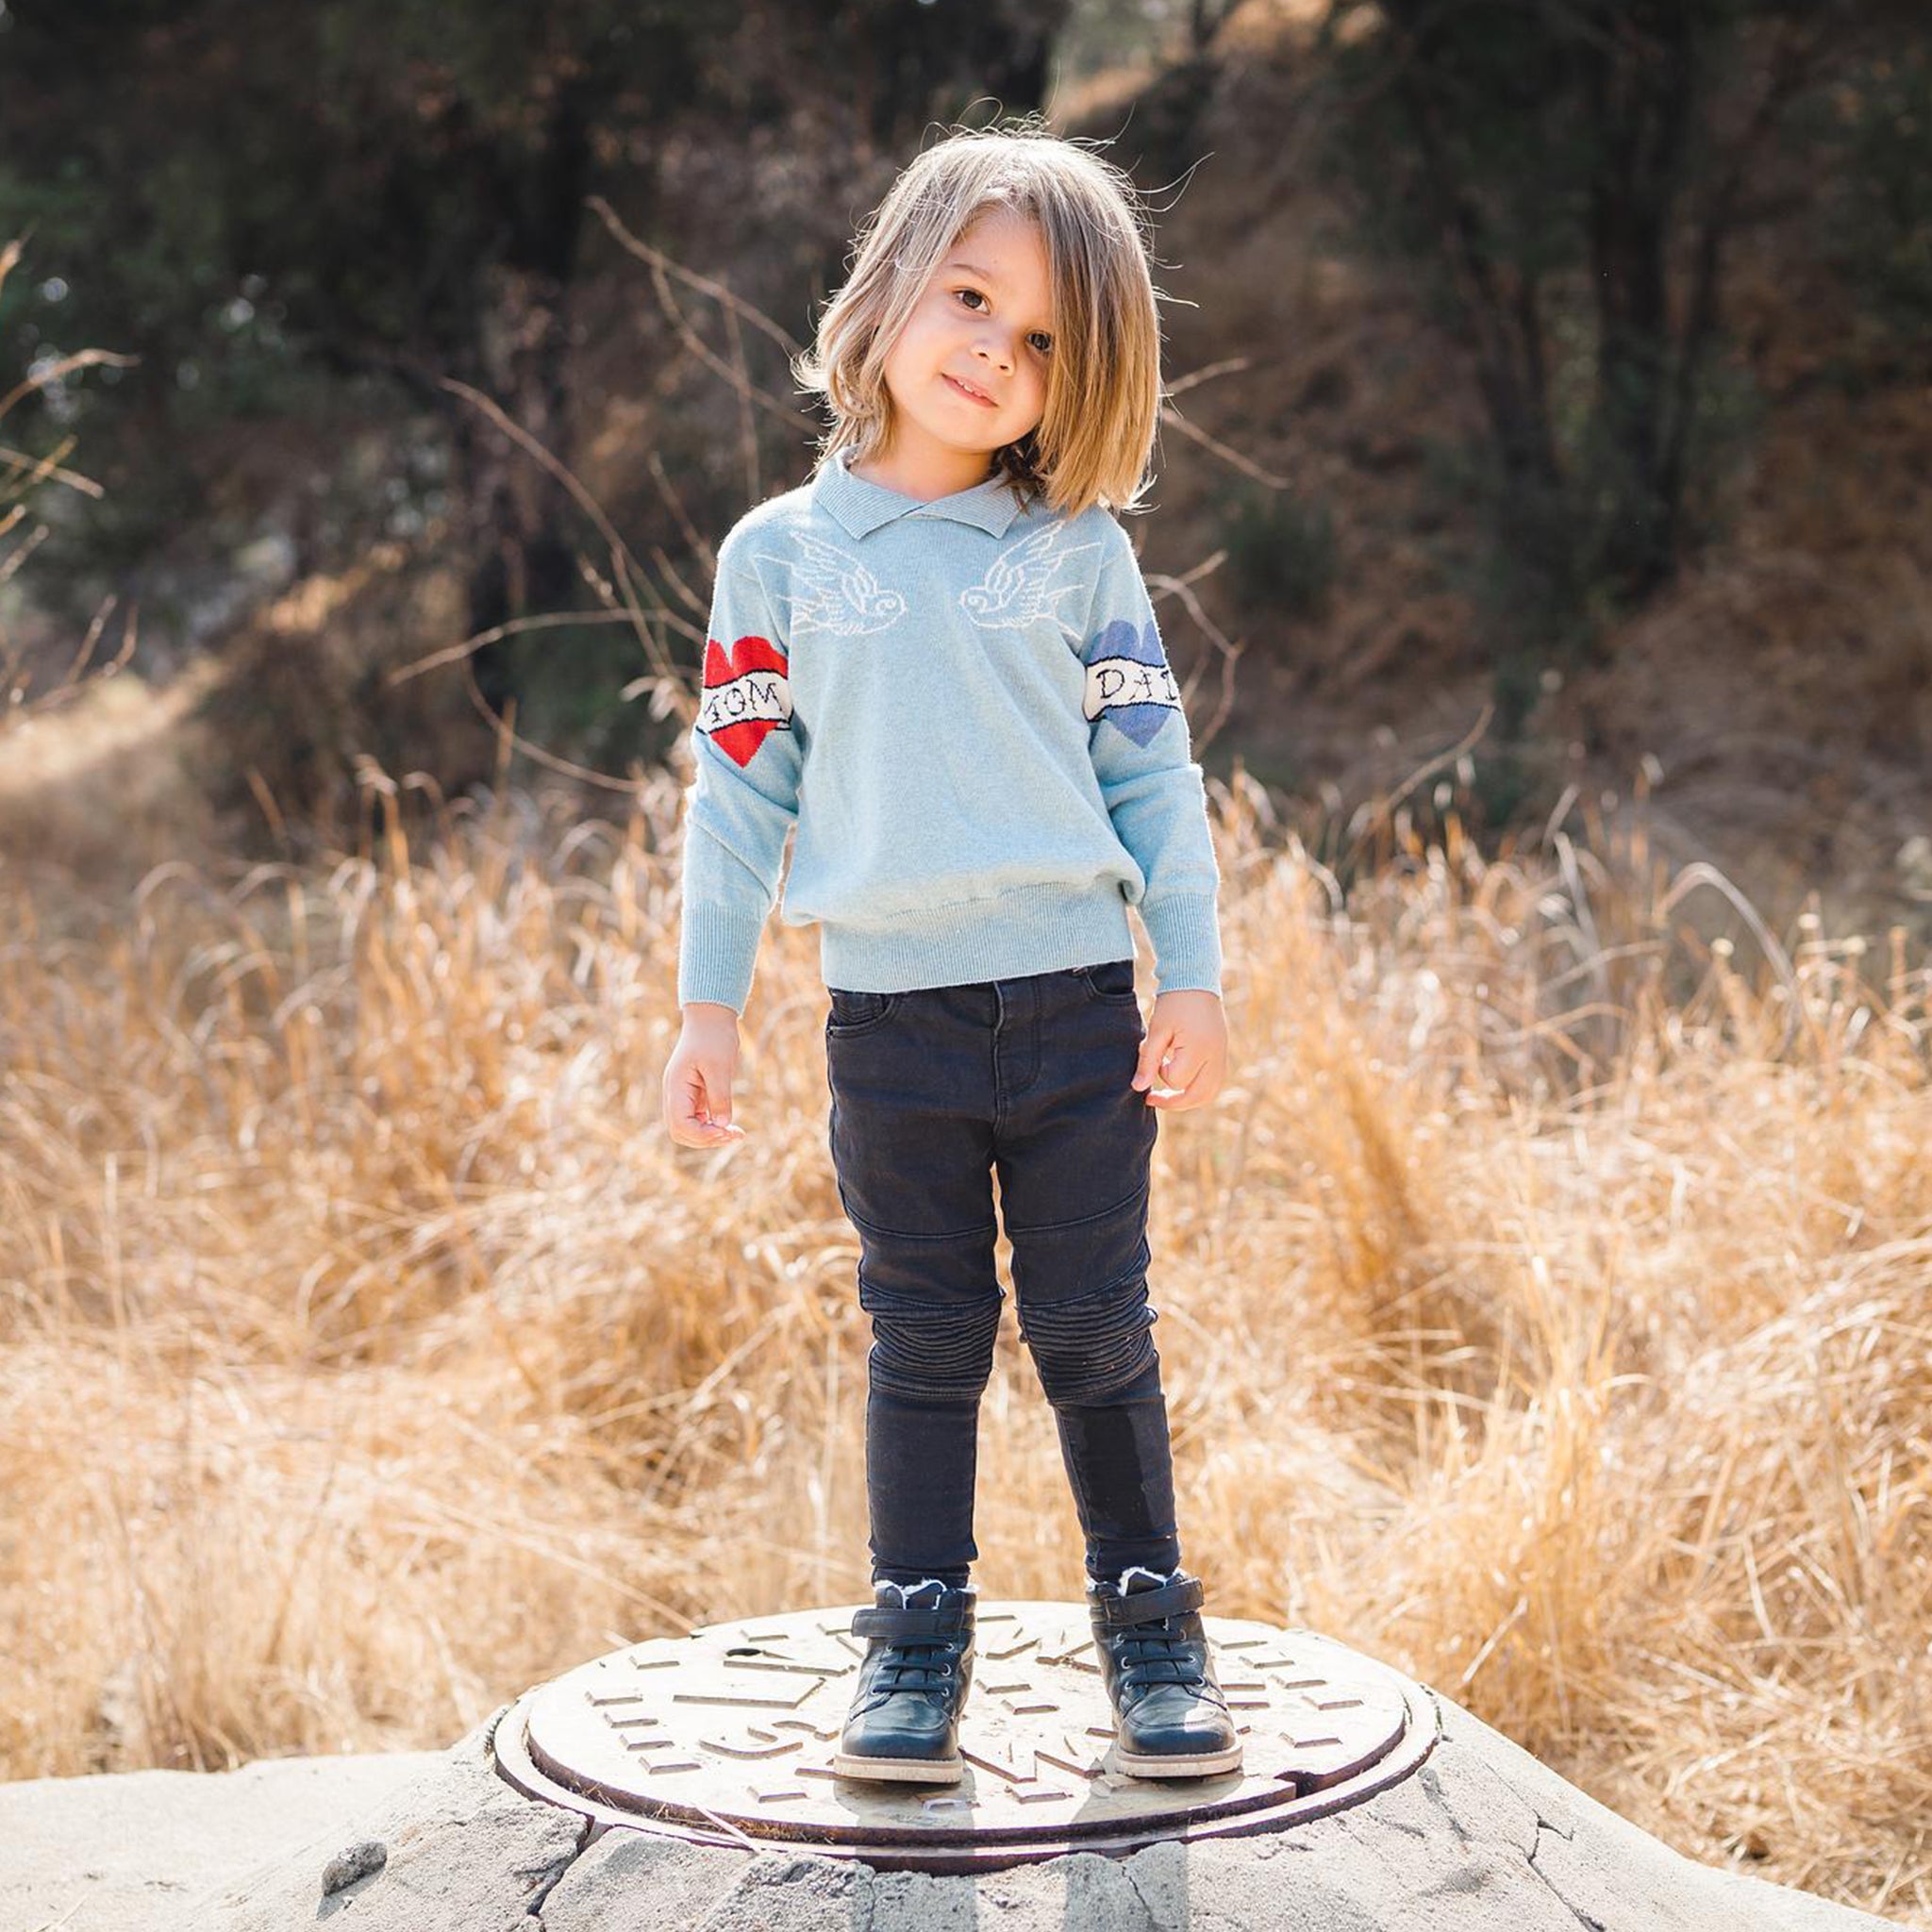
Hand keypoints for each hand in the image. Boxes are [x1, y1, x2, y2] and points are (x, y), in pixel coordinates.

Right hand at [663, 1003, 748, 1146]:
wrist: (711, 1017)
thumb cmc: (714, 1037)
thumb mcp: (720, 1066)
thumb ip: (720, 1097)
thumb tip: (723, 1125)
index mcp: (676, 1087)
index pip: (680, 1125)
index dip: (702, 1135)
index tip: (726, 1131)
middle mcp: (674, 1094)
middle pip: (681, 1132)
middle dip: (706, 1139)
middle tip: (733, 1134)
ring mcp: (683, 1096)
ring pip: (689, 1129)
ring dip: (710, 1136)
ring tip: (735, 1133)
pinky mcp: (693, 1095)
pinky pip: (699, 1120)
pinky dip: (713, 1126)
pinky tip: (731, 1126)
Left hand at [1131, 988, 1226, 1111]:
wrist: (1195, 979)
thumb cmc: (1174, 1002)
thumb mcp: (1157, 1029)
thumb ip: (1148, 1060)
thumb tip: (1138, 1088)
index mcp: (1199, 1048)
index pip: (1177, 1080)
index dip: (1160, 1073)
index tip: (1153, 1056)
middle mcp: (1216, 1055)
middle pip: (1198, 1096)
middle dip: (1174, 1102)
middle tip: (1153, 1099)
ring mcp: (1222, 1055)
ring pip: (1209, 1093)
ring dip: (1188, 1099)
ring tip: (1168, 1096)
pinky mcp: (1222, 1053)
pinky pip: (1214, 1082)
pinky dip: (1198, 1088)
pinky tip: (1182, 1081)